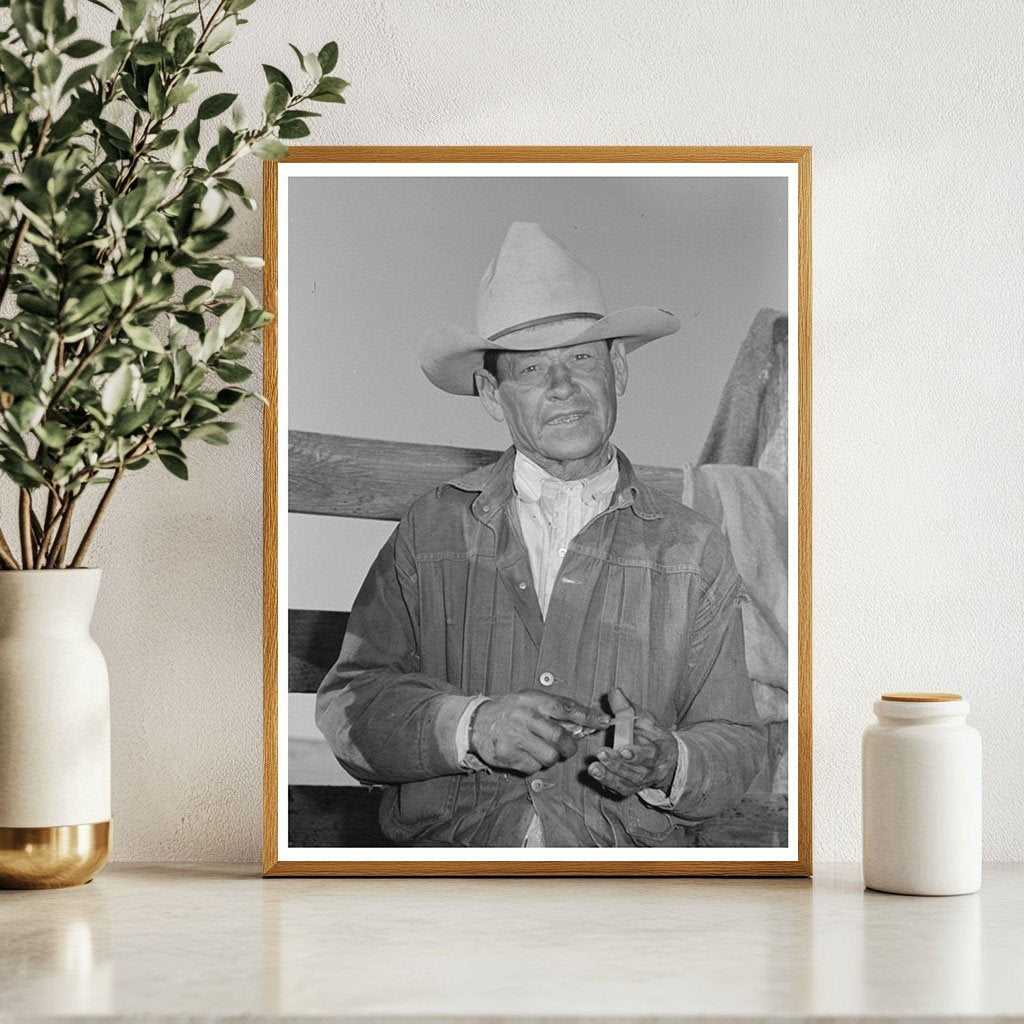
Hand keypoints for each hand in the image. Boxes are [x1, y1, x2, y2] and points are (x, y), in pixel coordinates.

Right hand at [471, 690, 609, 773]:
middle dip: (569, 746)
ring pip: (549, 756)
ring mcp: (514, 737)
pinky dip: (534, 764)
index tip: (603, 721)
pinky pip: (533, 767)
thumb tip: (585, 722)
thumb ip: (554, 710)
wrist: (476, 722)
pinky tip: (526, 754)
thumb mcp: (530, 700)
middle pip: (560, 737)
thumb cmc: (510, 711)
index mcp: (532, 700)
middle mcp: (524, 717)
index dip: (587, 715)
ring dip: (551, 757)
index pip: (566, 707)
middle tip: (567, 747)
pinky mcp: (507, 755)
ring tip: (540, 749)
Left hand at [587, 688, 677, 797]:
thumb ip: (628, 708)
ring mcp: (641, 782)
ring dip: (609, 776)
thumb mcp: (645, 719)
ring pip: (627, 783)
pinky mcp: (630, 788)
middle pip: (637, 773)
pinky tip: (596, 776)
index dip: (637, 754)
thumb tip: (614, 692)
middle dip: (619, 765)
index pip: (651, 755)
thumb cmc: (652, 736)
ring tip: (593, 768)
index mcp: (660, 752)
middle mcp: (653, 771)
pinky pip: (620, 790)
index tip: (622, 749)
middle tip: (601, 754)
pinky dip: (608, 784)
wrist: (665, 761)